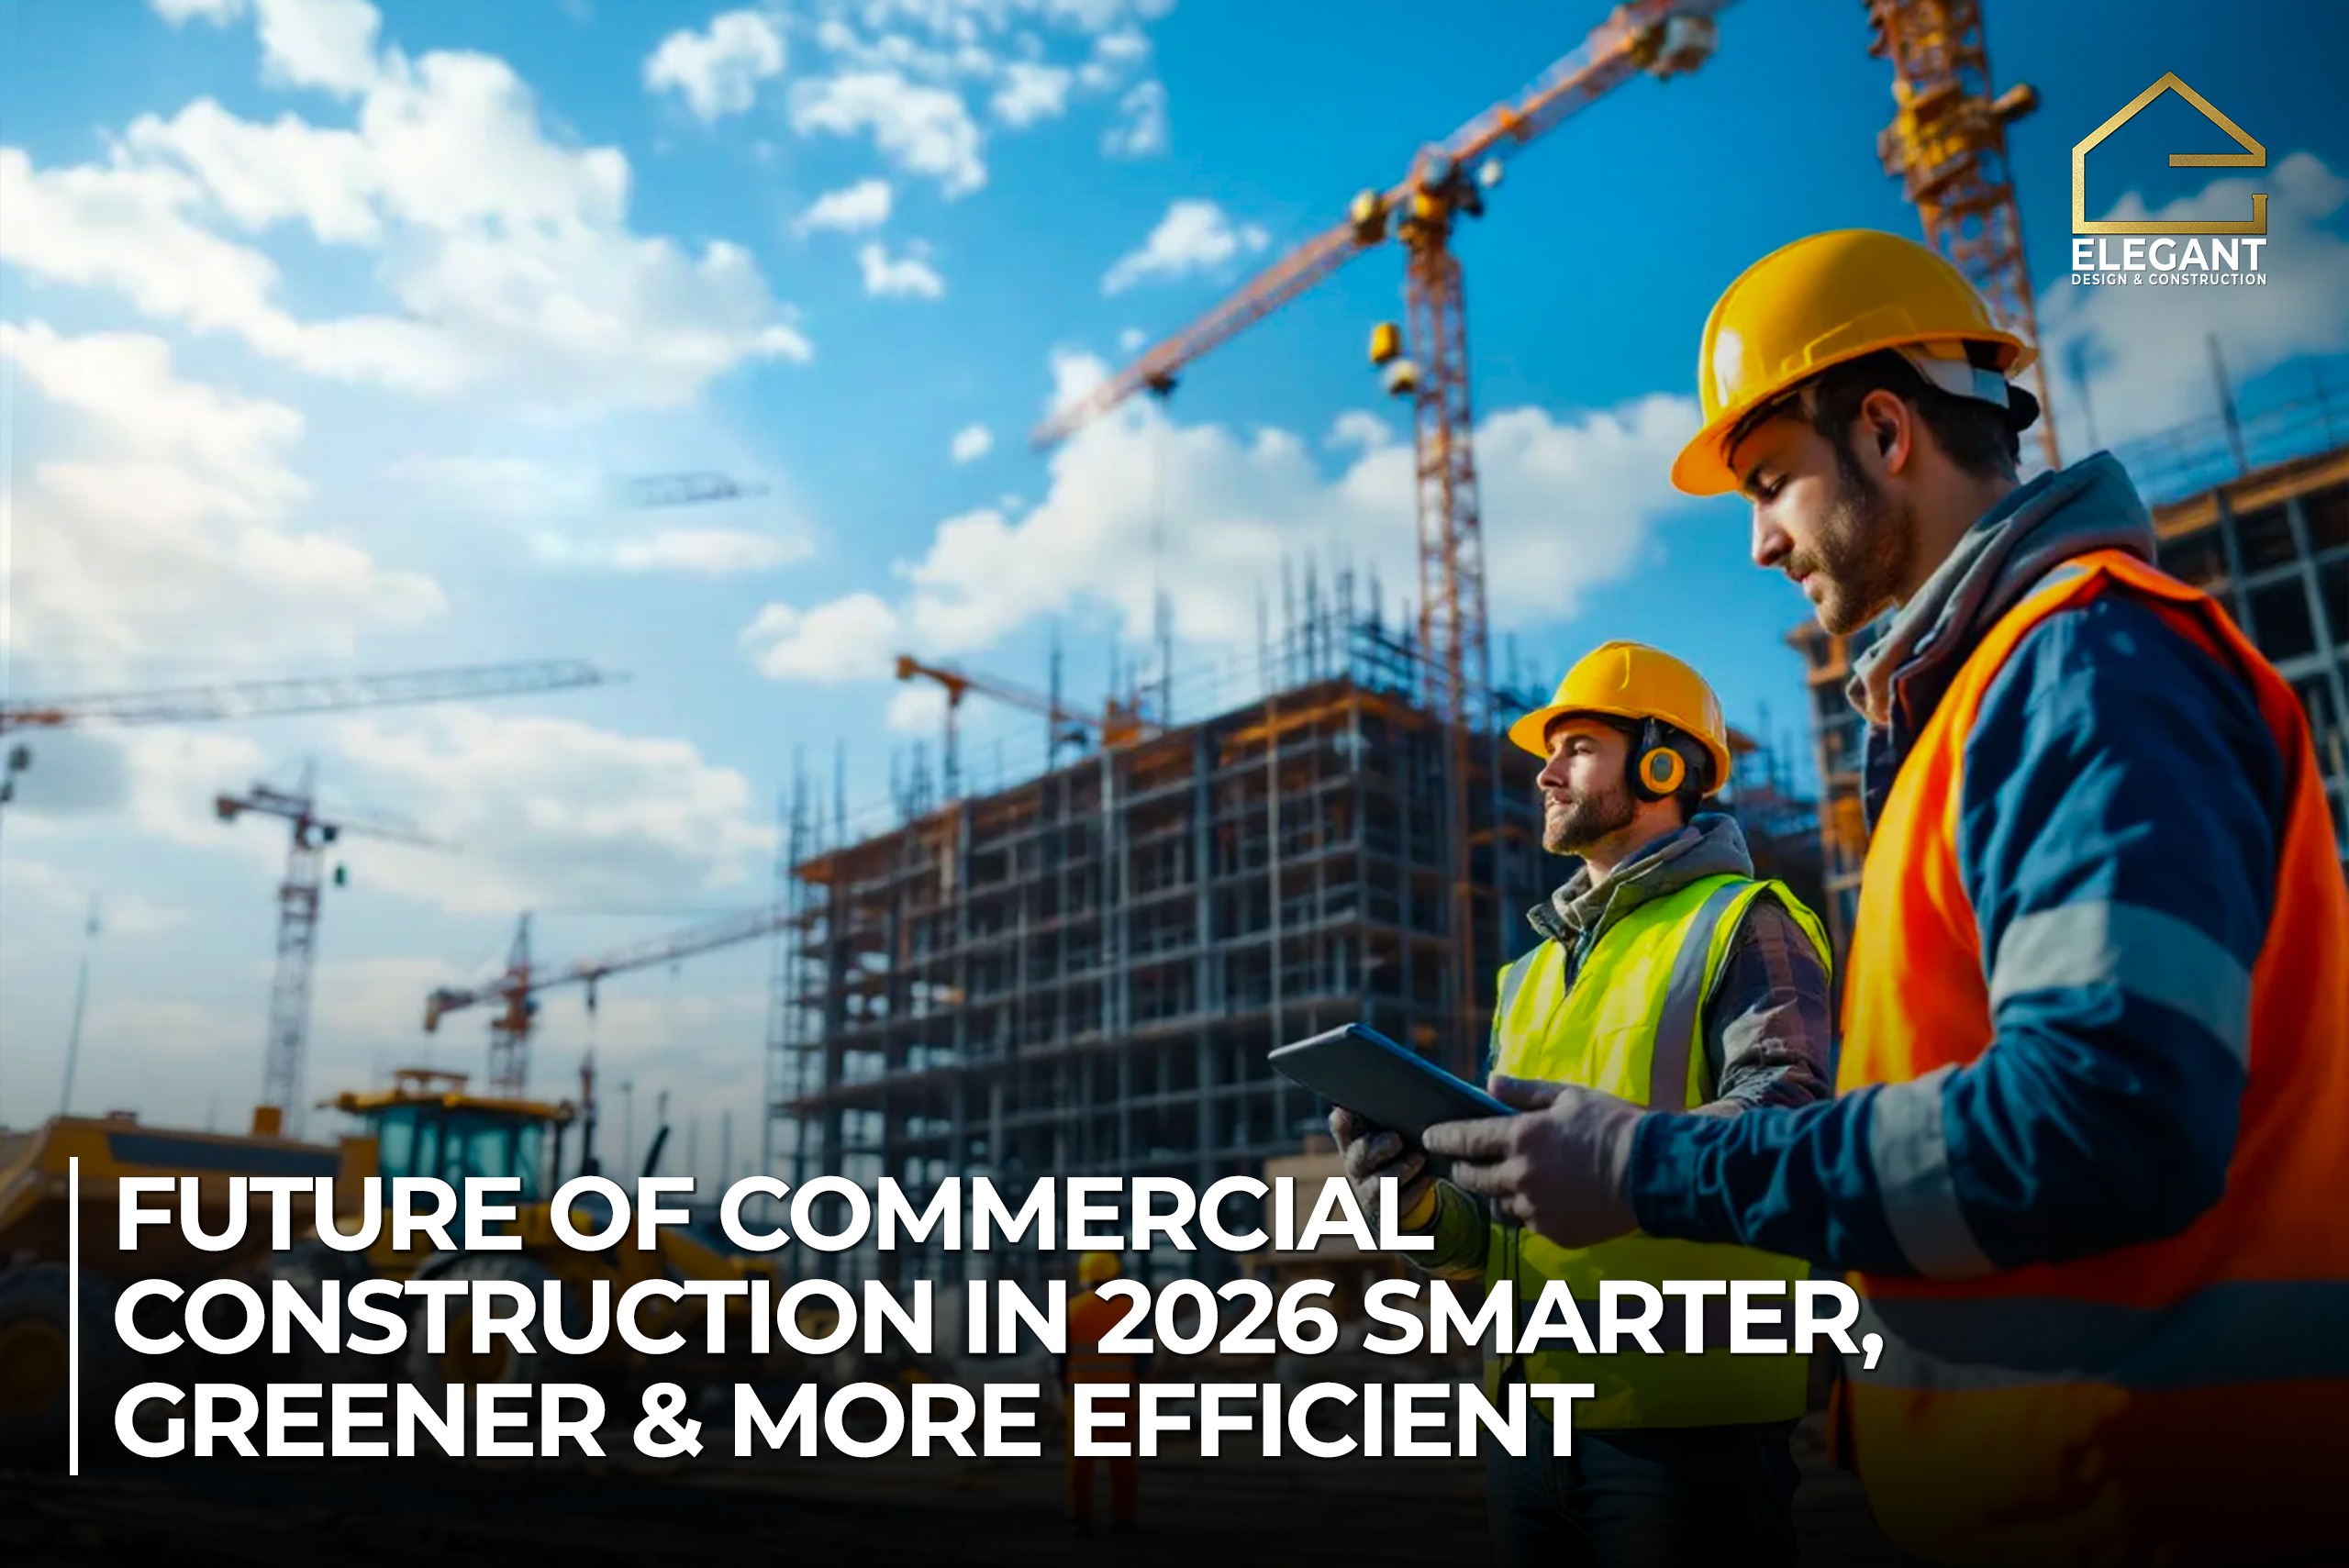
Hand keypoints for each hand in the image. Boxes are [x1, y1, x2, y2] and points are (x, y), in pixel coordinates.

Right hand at [1330, 1107, 1433, 1222]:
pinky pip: (1398, 1206)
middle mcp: (1357, 1168)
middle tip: (1396, 1140)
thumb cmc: (1401, 1153)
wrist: (1407, 1196)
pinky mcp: (1386, 1215)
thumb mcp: (1395, 1131)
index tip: (1345, 1113)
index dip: (1341, 1123)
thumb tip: (1415, 1085)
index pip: (1341, 1130)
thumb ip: (1394, 1113)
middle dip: (1376, 1149)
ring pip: (1378, 1186)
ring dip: (1398, 1172)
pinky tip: (1428, 1178)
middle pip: (1358, 1159)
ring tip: (1418, 1159)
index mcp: (1355, 1142)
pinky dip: (1415, 1191)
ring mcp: (1368, 1193)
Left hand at [1419, 1076, 1646, 1248]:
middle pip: (1473, 1178)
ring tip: (1504, 1184)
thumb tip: (1489, 1082)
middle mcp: (1521, 1176)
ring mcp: (1537, 1209)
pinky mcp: (1555, 1233)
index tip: (1431, 1137)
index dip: (1444, 1138)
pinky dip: (1529, 1211)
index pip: (1466, 1139)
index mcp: (1521, 1137)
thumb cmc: (1614, 1125)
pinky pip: (1528, 1224)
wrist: (1654, 1172)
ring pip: (1497, 1206)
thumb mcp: (1569, 1096)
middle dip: (1463, 1169)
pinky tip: (1543, 1199)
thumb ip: (1524, 1092)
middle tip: (1464, 1163)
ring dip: (1495, 1194)